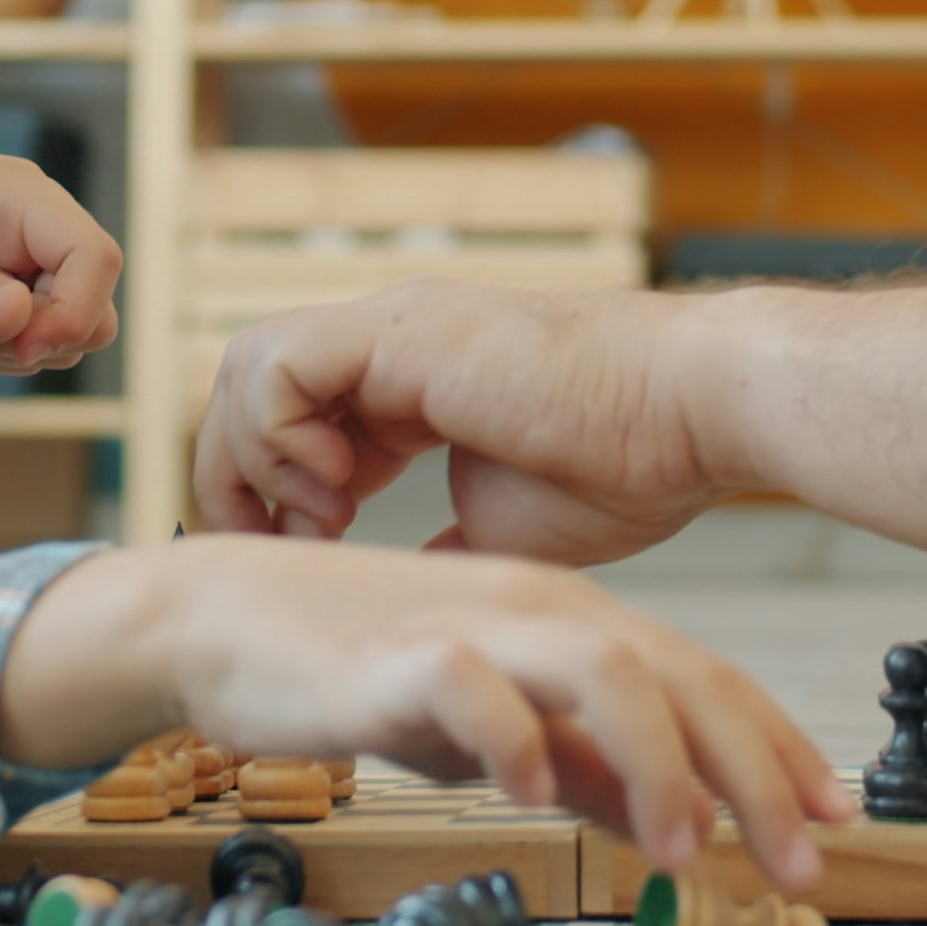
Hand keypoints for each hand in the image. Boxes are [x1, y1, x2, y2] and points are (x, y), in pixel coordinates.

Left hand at [0, 156, 116, 374]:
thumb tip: (20, 320)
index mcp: (18, 193)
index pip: (96, 256)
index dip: (74, 312)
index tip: (21, 347)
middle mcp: (35, 222)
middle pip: (94, 299)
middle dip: (41, 338)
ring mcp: (26, 258)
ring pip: (74, 328)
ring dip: (18, 351)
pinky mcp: (13, 291)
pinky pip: (42, 341)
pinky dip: (4, 354)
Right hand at [0, 536, 853, 889]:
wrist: (224, 620)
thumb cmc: (357, 666)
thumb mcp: (492, 726)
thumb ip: (579, 764)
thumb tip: (666, 816)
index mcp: (570, 620)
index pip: (700, 678)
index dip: (776, 749)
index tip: (831, 820)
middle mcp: (539, 609)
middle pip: (676, 676)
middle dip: (753, 772)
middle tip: (798, 865)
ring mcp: (472, 623)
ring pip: (601, 670)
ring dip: (657, 760)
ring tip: (685, 847)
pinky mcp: (399, 654)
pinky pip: (474, 686)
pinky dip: (517, 735)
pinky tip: (538, 793)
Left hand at [195, 281, 742, 562]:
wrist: (691, 416)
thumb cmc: (628, 468)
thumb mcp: (502, 533)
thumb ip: (436, 550)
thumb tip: (398, 597)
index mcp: (408, 386)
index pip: (288, 421)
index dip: (268, 494)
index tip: (295, 564)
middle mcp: (387, 345)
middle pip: (248, 390)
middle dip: (235, 477)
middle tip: (267, 552)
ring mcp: (389, 328)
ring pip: (247, 369)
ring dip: (255, 458)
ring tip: (319, 523)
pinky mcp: (396, 330)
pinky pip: (276, 365)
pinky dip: (280, 436)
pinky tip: (339, 493)